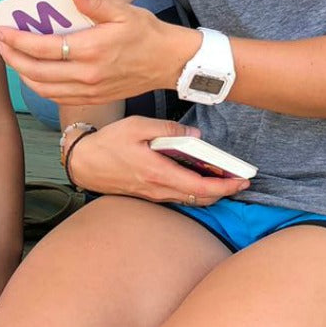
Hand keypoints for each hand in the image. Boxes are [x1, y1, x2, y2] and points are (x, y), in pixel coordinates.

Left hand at [0, 0, 199, 105]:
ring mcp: (90, 90)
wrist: (170, 63)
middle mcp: (88, 74)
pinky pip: (58, 97)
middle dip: (12, 57)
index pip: (44, 47)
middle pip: (37, 71)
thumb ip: (95, 3)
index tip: (1, 30)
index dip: (18, 40)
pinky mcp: (93, 98)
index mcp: (93, 49)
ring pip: (44, 88)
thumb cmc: (147, 33)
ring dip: (22, 74)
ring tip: (11, 57)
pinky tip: (32, 74)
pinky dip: (39, 87)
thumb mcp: (124, 11)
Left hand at [0, 252, 21, 319]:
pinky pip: (13, 302)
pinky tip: (10, 311)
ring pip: (7, 306)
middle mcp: (3, 295)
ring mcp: (11, 294)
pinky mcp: (16, 292)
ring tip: (4, 321)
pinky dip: (10, 307)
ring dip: (5, 313)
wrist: (7, 256)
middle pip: (0, 310)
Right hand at [65, 117, 251, 202]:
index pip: (200, 188)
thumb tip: (193, 135)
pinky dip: (194, 190)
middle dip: (223, 191)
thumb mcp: (137, 127)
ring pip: (190, 200)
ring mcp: (153, 195)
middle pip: (200, 199)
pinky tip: (199, 177)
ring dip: (210, 192)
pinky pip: (178, 196)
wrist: (83, 163)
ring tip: (224, 178)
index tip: (242, 182)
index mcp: (158, 173)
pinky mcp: (149, 194)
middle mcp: (158, 189)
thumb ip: (167, 129)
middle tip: (240, 180)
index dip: (225, 187)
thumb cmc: (107, 144)